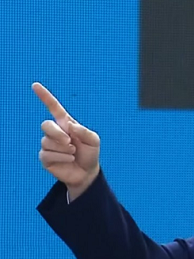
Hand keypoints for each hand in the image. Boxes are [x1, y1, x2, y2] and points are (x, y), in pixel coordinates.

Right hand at [32, 82, 100, 199]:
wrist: (87, 173)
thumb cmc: (90, 154)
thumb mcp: (94, 141)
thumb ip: (84, 131)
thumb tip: (69, 125)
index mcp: (66, 124)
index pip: (54, 107)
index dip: (45, 96)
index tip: (35, 85)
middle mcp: (55, 132)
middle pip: (46, 125)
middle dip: (57, 133)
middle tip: (69, 142)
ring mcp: (48, 145)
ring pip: (48, 142)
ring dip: (64, 149)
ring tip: (73, 153)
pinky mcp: (45, 157)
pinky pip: (48, 154)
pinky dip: (62, 157)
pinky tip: (69, 159)